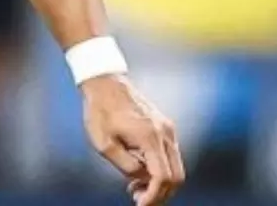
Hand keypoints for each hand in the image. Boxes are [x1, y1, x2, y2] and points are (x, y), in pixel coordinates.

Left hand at [82, 75, 184, 204]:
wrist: (105, 83)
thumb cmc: (100, 111)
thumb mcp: (103, 143)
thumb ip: (126, 166)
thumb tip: (143, 180)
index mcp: (149, 137)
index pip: (163, 177)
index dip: (154, 196)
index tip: (140, 205)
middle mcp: (165, 133)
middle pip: (176, 176)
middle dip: (160, 193)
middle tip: (137, 197)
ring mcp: (168, 129)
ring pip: (176, 167)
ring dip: (160, 182)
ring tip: (135, 185)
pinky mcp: (166, 127)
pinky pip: (170, 155)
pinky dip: (160, 168)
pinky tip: (140, 170)